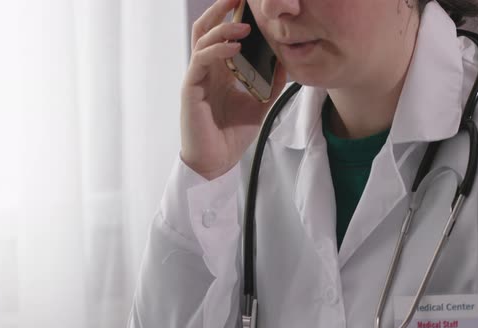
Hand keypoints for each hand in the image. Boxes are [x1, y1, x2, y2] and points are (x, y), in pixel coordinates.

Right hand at [180, 0, 286, 179]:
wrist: (216, 162)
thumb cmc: (232, 134)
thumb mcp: (259, 104)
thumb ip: (270, 83)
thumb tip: (286, 61)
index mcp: (219, 70)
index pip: (221, 34)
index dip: (231, 14)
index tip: (248, 2)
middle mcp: (206, 69)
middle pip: (206, 27)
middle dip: (221, 8)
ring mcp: (197, 77)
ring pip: (202, 39)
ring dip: (223, 27)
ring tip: (245, 24)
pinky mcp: (191, 88)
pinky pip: (201, 60)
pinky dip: (217, 49)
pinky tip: (235, 46)